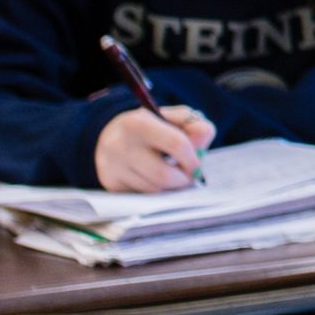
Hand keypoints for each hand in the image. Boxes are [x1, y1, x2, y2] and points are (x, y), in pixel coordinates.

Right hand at [94, 104, 215, 193]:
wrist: (113, 135)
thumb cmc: (153, 127)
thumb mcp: (173, 118)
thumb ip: (193, 124)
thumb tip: (204, 133)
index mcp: (137, 123)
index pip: (176, 144)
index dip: (193, 158)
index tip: (198, 166)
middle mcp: (119, 145)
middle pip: (163, 175)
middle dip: (182, 179)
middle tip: (188, 177)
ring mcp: (111, 166)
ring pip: (153, 189)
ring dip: (169, 187)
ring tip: (171, 174)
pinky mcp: (110, 183)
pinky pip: (142, 196)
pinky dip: (155, 191)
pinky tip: (153, 179)